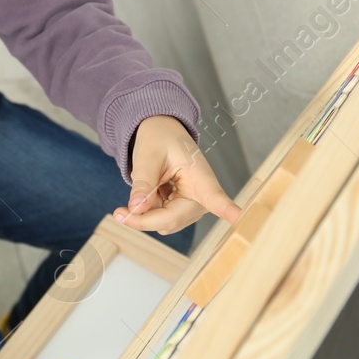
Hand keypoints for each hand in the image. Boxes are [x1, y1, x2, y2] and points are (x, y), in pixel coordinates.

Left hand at [117, 115, 241, 232]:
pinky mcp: (182, 212)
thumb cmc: (160, 139)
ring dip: (143, 214)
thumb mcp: (148, 156)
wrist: (162, 134)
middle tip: (117, 213)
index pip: (214, 196)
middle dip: (143, 219)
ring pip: (162, 223)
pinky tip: (149, 192)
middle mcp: (201, 197)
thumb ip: (143, 183)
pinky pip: (159, 220)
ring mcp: (192, 208)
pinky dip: (146, 211)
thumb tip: (136, 209)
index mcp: (201, 176)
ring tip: (141, 186)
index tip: (241, 219)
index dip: (227, 210)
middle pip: (171, 220)